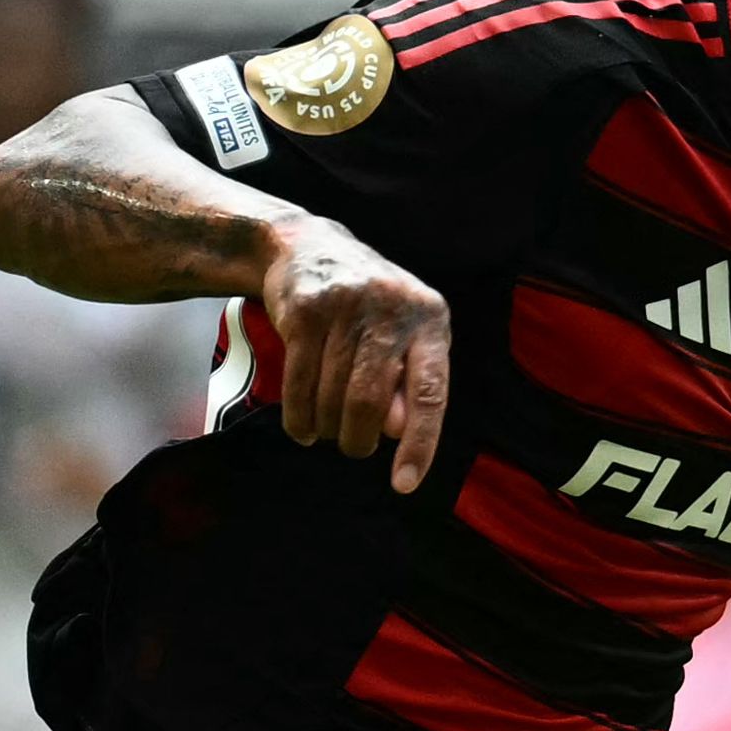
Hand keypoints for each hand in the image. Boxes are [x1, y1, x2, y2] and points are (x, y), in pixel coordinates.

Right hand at [260, 213, 449, 492]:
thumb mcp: (403, 335)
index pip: (430, 392)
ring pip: (333, 395)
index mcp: (431, 318)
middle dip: (358, 438)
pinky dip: (299, 417)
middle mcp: (393, 308)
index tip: (405, 484)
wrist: (310, 246)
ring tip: (326, 433)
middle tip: (353, 448)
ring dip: (327, 428)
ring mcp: (347, 305)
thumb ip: (408, 381)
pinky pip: (299, 382)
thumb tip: (399, 431)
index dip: (420, 443)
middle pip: (370, 400)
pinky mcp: (305, 309)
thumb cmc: (368, 307)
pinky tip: (302, 428)